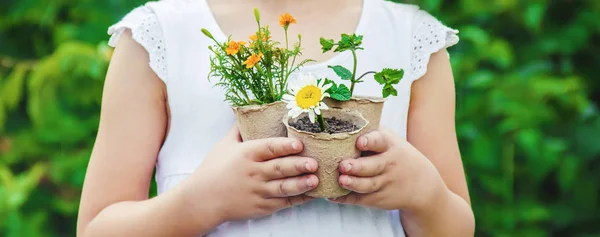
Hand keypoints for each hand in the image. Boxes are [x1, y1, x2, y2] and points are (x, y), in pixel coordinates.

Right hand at [180, 126, 318, 222]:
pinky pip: (283, 203)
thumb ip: (239, 129)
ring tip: (315, 180)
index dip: (285, 146)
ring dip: (301, 184)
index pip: (269, 148)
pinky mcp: (261, 207)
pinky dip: (297, 199)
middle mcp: (253, 173)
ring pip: (283, 187)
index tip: (299, 144)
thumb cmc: (213, 169)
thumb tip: (248, 111)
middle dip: (298, 165)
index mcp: (246, 154)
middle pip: (279, 168)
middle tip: (314, 163)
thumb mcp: (224, 145)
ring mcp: (258, 191)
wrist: (202, 199)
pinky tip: (310, 194)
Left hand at [330, 129, 446, 212]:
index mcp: (389, 145)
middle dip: (357, 166)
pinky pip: (361, 199)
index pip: (380, 141)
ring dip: (353, 183)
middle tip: (343, 165)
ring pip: (367, 185)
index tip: (359, 142)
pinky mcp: (378, 198)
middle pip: (372, 166)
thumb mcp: (390, 140)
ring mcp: (384, 183)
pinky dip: (346, 198)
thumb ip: (370, 132)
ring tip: (340, 180)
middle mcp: (388, 164)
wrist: (422, 184)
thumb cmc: (396, 155)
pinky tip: (332, 196)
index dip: (369, 141)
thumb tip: (338, 116)